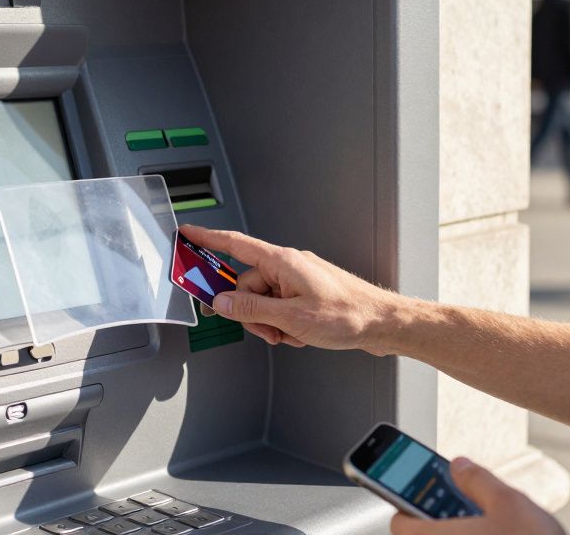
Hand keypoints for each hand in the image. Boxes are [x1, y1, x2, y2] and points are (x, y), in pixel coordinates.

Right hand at [178, 225, 405, 354]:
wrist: (382, 323)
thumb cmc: (348, 315)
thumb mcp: (290, 317)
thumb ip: (251, 309)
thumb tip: (221, 302)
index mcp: (282, 261)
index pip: (235, 245)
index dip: (208, 239)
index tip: (187, 233)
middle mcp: (289, 265)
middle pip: (248, 284)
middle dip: (251, 312)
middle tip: (268, 331)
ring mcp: (299, 279)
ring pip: (264, 300)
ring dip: (270, 322)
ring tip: (291, 335)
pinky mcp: (308, 292)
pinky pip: (281, 306)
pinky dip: (285, 323)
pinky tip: (300, 334)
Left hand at [390, 458, 564, 534]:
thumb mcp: (508, 501)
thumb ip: (477, 480)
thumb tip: (458, 466)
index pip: (398, 523)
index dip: (407, 502)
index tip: (419, 489)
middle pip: (424, 533)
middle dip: (438, 514)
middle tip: (460, 500)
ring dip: (458, 529)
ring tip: (484, 517)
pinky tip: (499, 532)